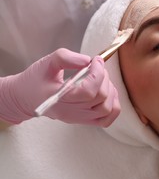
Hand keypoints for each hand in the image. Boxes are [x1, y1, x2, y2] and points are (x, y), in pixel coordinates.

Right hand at [0, 48, 119, 126]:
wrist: (26, 98)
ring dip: (110, 90)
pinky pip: (107, 119)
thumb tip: (88, 60)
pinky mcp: (84, 120)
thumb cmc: (35, 80)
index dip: (98, 74)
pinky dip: (113, 106)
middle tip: (97, 66)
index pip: (88, 91)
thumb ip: (66, 58)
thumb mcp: (47, 62)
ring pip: (106, 109)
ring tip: (101, 78)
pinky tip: (107, 92)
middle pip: (100, 98)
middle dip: (104, 78)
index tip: (96, 59)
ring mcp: (79, 118)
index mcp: (59, 98)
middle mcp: (71, 112)